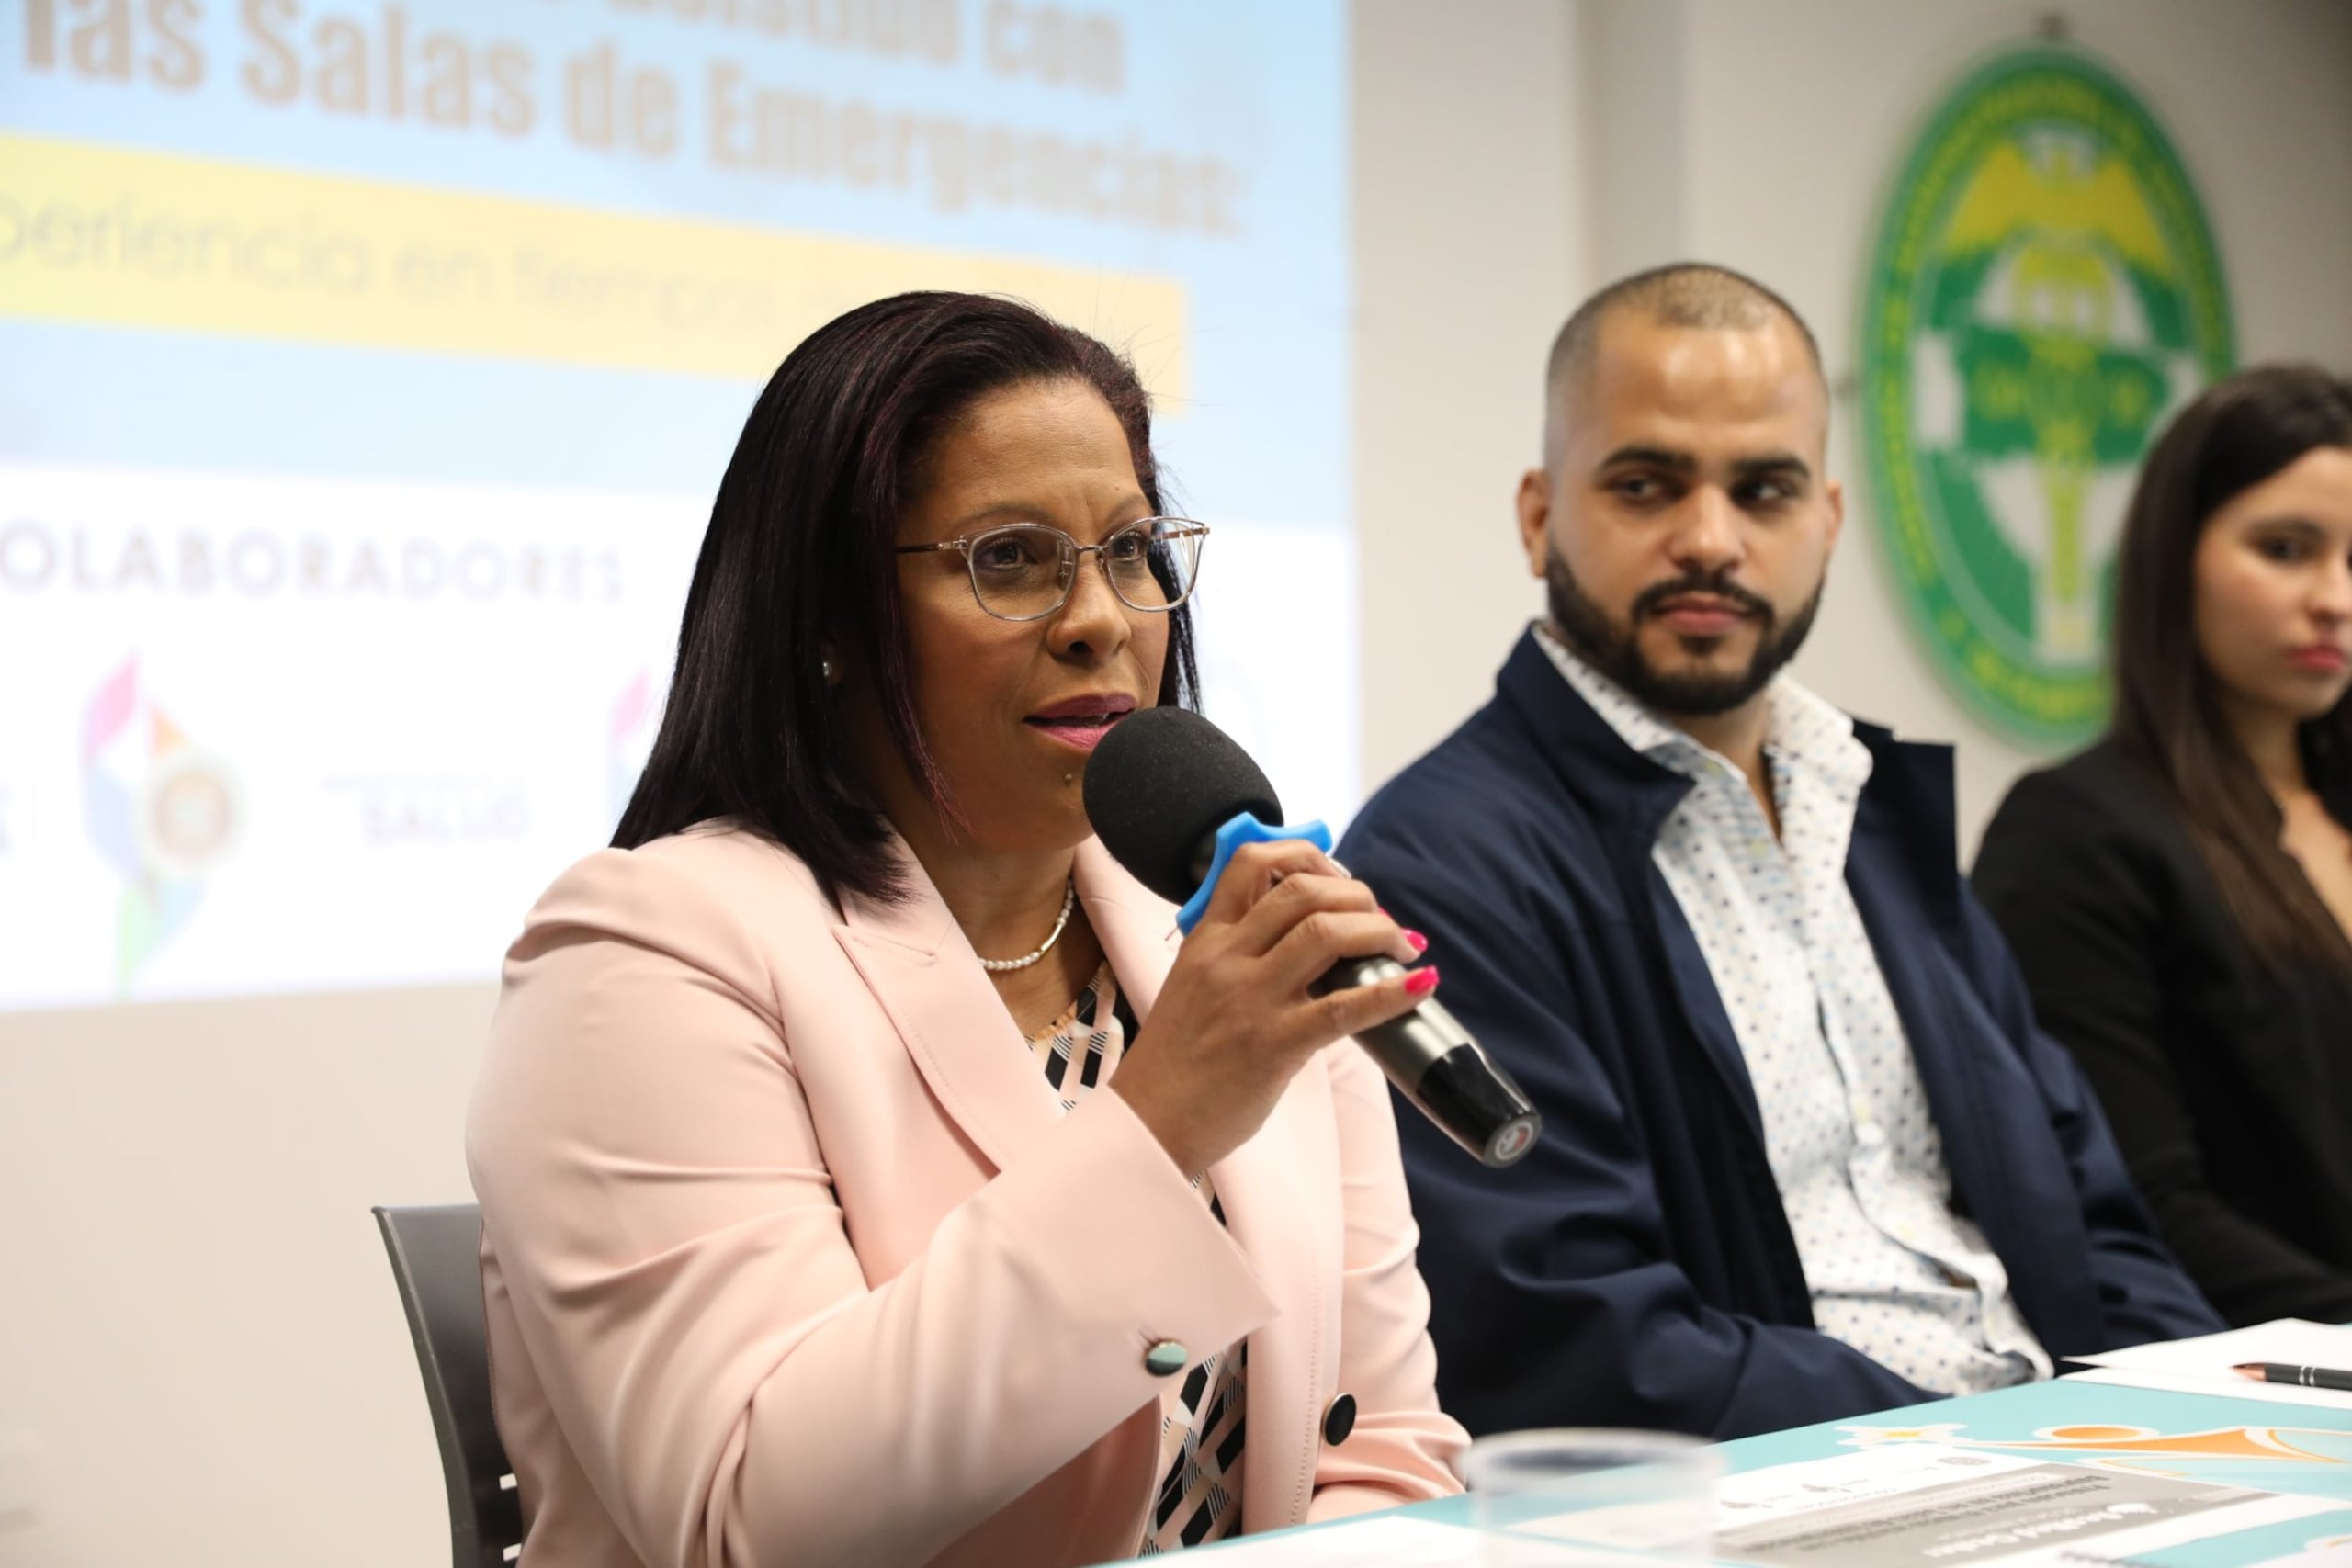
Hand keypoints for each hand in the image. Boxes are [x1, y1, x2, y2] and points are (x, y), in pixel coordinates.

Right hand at [1112, 840, 1432, 1177]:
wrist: (1148, 1123)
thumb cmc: (1176, 1063)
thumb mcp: (1194, 987)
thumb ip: (1239, 959)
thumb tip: (1308, 947)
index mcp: (1207, 940)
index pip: (1251, 861)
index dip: (1306, 854)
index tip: (1338, 877)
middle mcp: (1227, 959)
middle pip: (1303, 891)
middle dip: (1358, 896)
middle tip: (1382, 921)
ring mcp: (1250, 999)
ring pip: (1326, 934)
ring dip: (1381, 932)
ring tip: (1404, 948)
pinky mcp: (1273, 1045)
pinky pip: (1344, 1008)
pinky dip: (1391, 994)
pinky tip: (1420, 987)